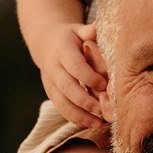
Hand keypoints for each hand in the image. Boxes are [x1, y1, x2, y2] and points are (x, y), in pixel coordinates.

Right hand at [42, 21, 109, 136]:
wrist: (47, 42)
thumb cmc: (71, 37)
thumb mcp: (78, 30)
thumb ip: (89, 31)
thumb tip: (98, 28)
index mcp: (62, 51)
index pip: (74, 66)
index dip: (88, 76)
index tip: (105, 84)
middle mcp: (53, 68)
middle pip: (67, 87)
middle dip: (85, 100)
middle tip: (102, 110)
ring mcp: (50, 83)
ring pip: (62, 102)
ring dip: (80, 115)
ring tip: (98, 123)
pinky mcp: (51, 93)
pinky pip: (61, 109)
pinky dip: (75, 118)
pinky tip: (91, 124)